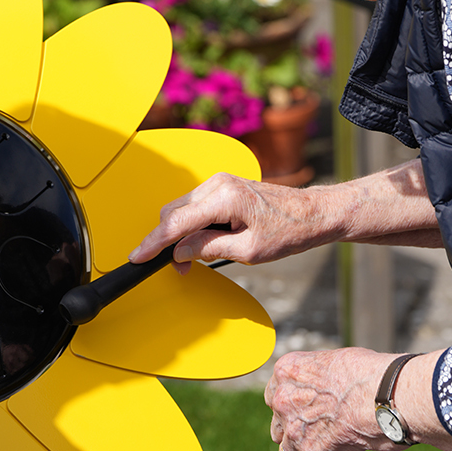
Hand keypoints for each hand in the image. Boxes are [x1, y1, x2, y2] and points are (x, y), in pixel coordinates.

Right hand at [128, 171, 328, 272]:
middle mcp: (218, 183)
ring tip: (196, 259)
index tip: (138, 256)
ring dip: (182, 234)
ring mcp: (220, 181)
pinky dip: (193, 225)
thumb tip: (178, 252)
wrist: (313, 213)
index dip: (153, 242)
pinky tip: (206, 242)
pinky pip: (196, 205)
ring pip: (182, 209)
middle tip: (181, 269)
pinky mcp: (224, 185)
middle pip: (173, 212)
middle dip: (168, 241)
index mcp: (224, 198)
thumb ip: (208, 249)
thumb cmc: (289, 231)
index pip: (176, 222)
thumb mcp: (247, 251)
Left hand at [265, 348, 400, 450]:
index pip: (274, 396)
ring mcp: (295, 428)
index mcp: (287, 370)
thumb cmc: (369, 372)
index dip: (295, 406)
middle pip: (279, 426)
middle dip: (300, 430)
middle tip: (328, 427)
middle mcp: (283, 398)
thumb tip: (320, 391)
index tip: (317, 408)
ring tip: (335, 444)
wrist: (385, 393)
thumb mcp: (333, 361)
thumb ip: (314, 377)